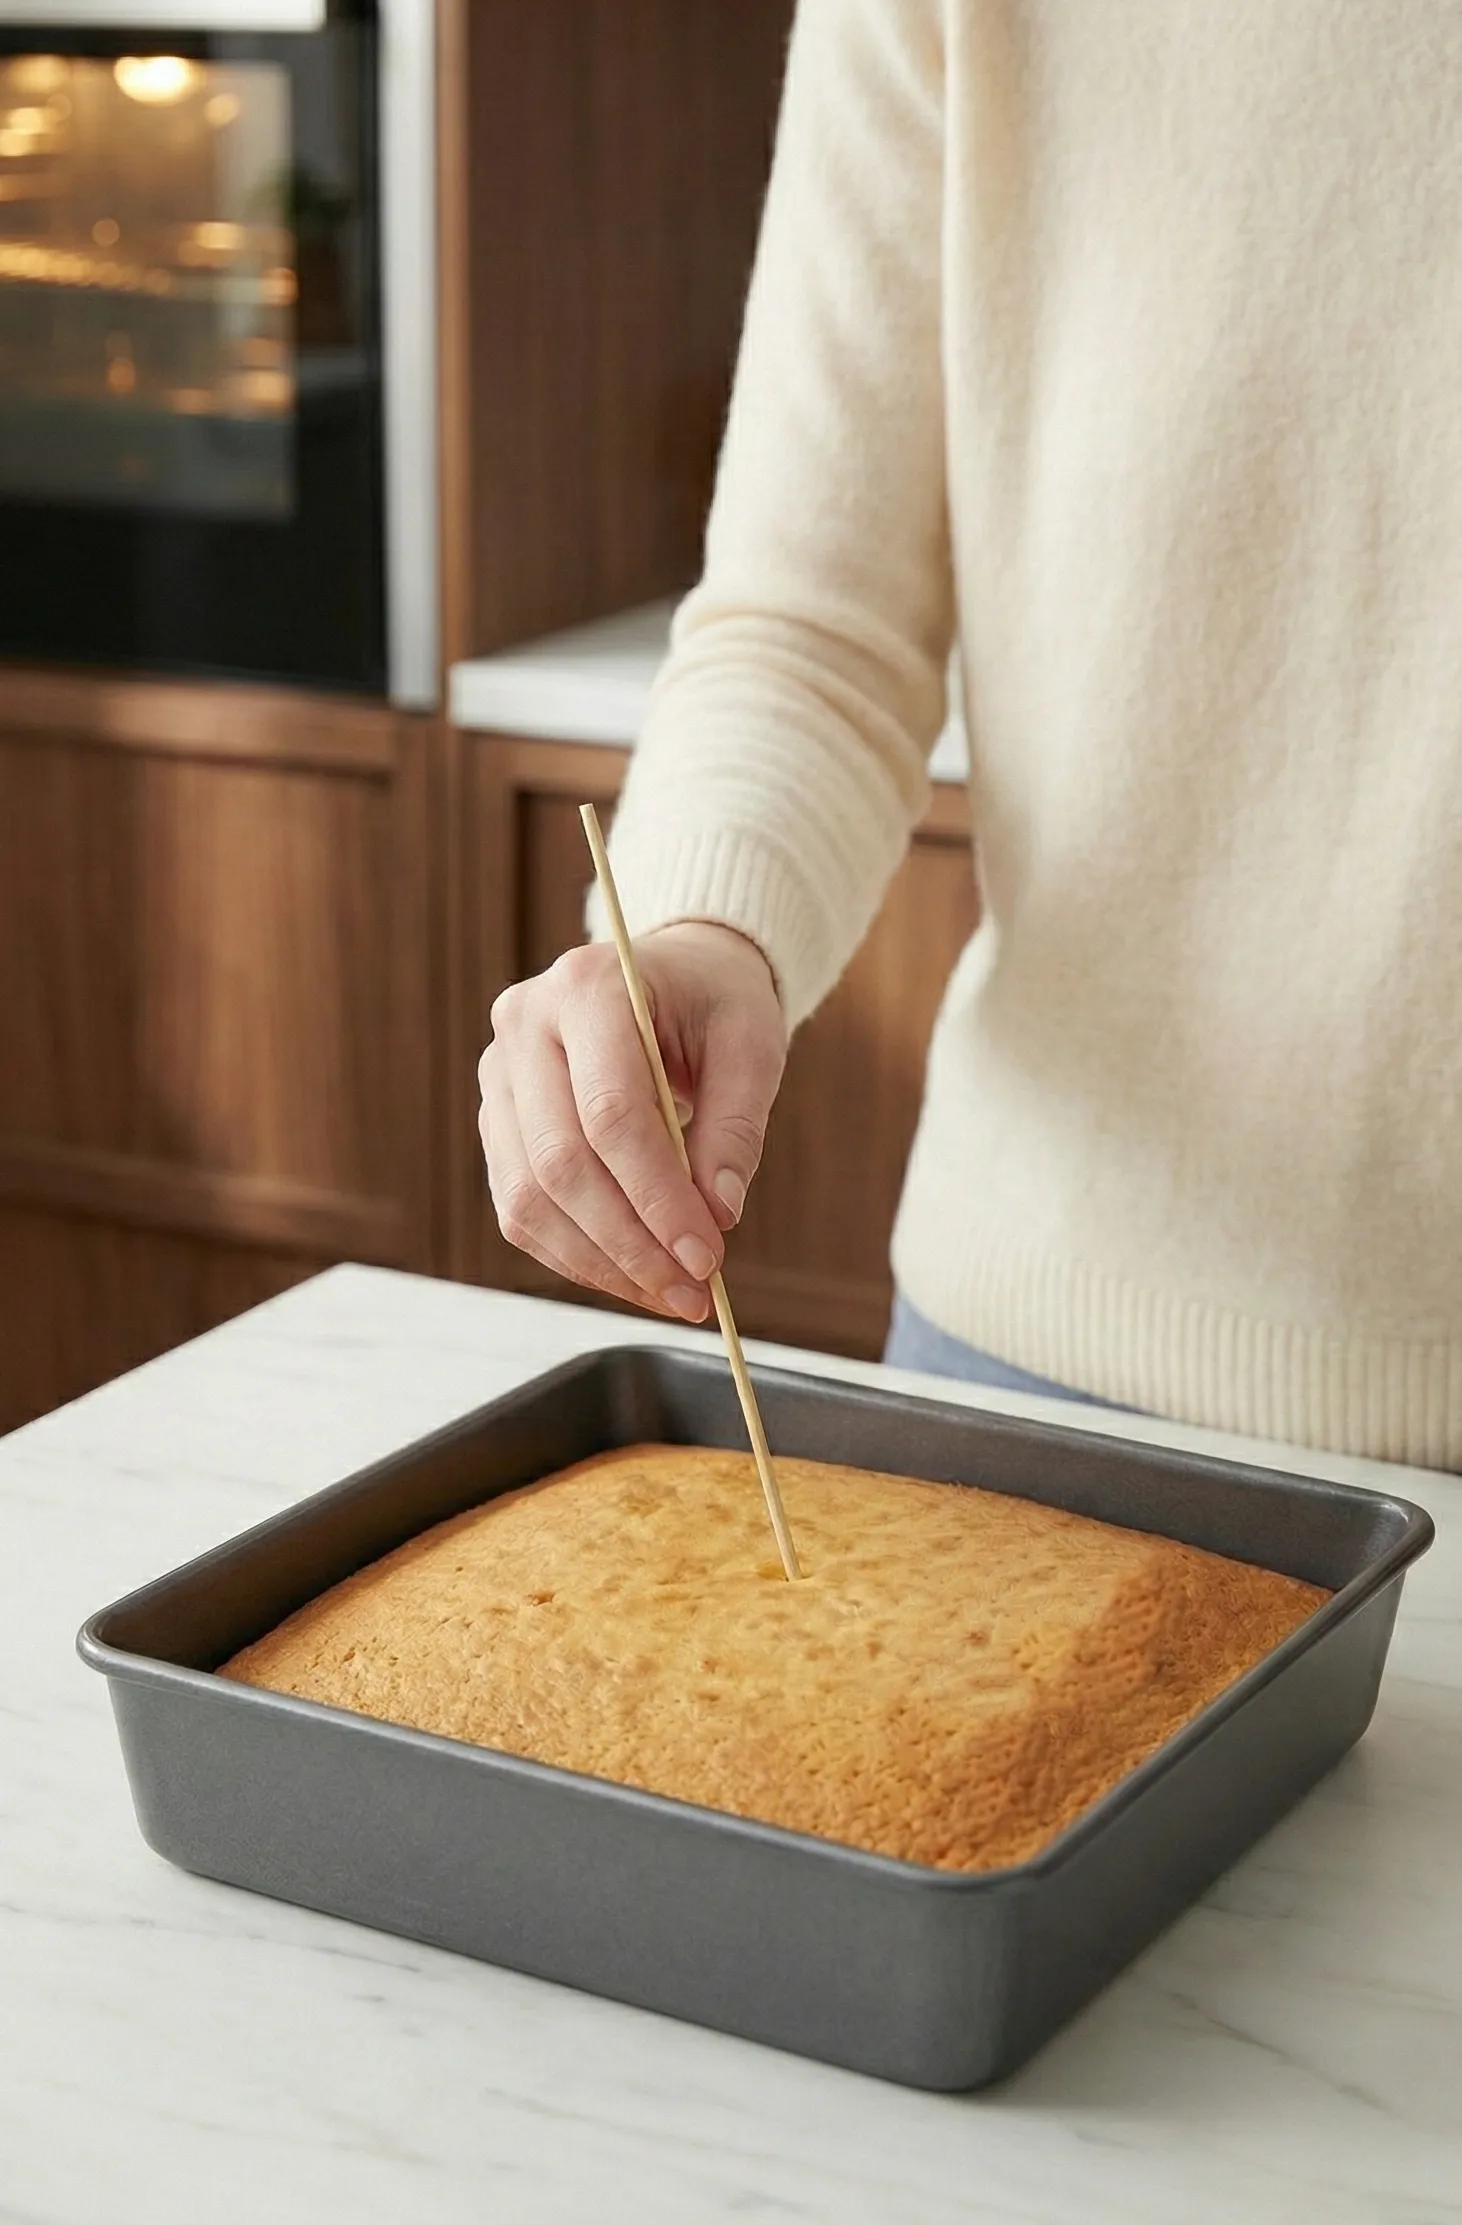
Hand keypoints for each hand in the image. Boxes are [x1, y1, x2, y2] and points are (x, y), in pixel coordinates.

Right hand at [479, 921, 786, 1321]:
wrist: (670, 977)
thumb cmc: (713, 1004)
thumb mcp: (752, 1045)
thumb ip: (738, 1126)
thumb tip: (717, 1213)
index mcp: (587, 988)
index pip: (610, 1113)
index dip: (657, 1196)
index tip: (708, 1255)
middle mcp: (523, 1025)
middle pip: (561, 1162)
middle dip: (630, 1242)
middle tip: (692, 1290)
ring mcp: (498, 1074)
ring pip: (528, 1196)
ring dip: (600, 1262)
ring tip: (669, 1292)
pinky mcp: (497, 1120)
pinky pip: (520, 1207)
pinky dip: (575, 1254)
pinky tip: (631, 1274)